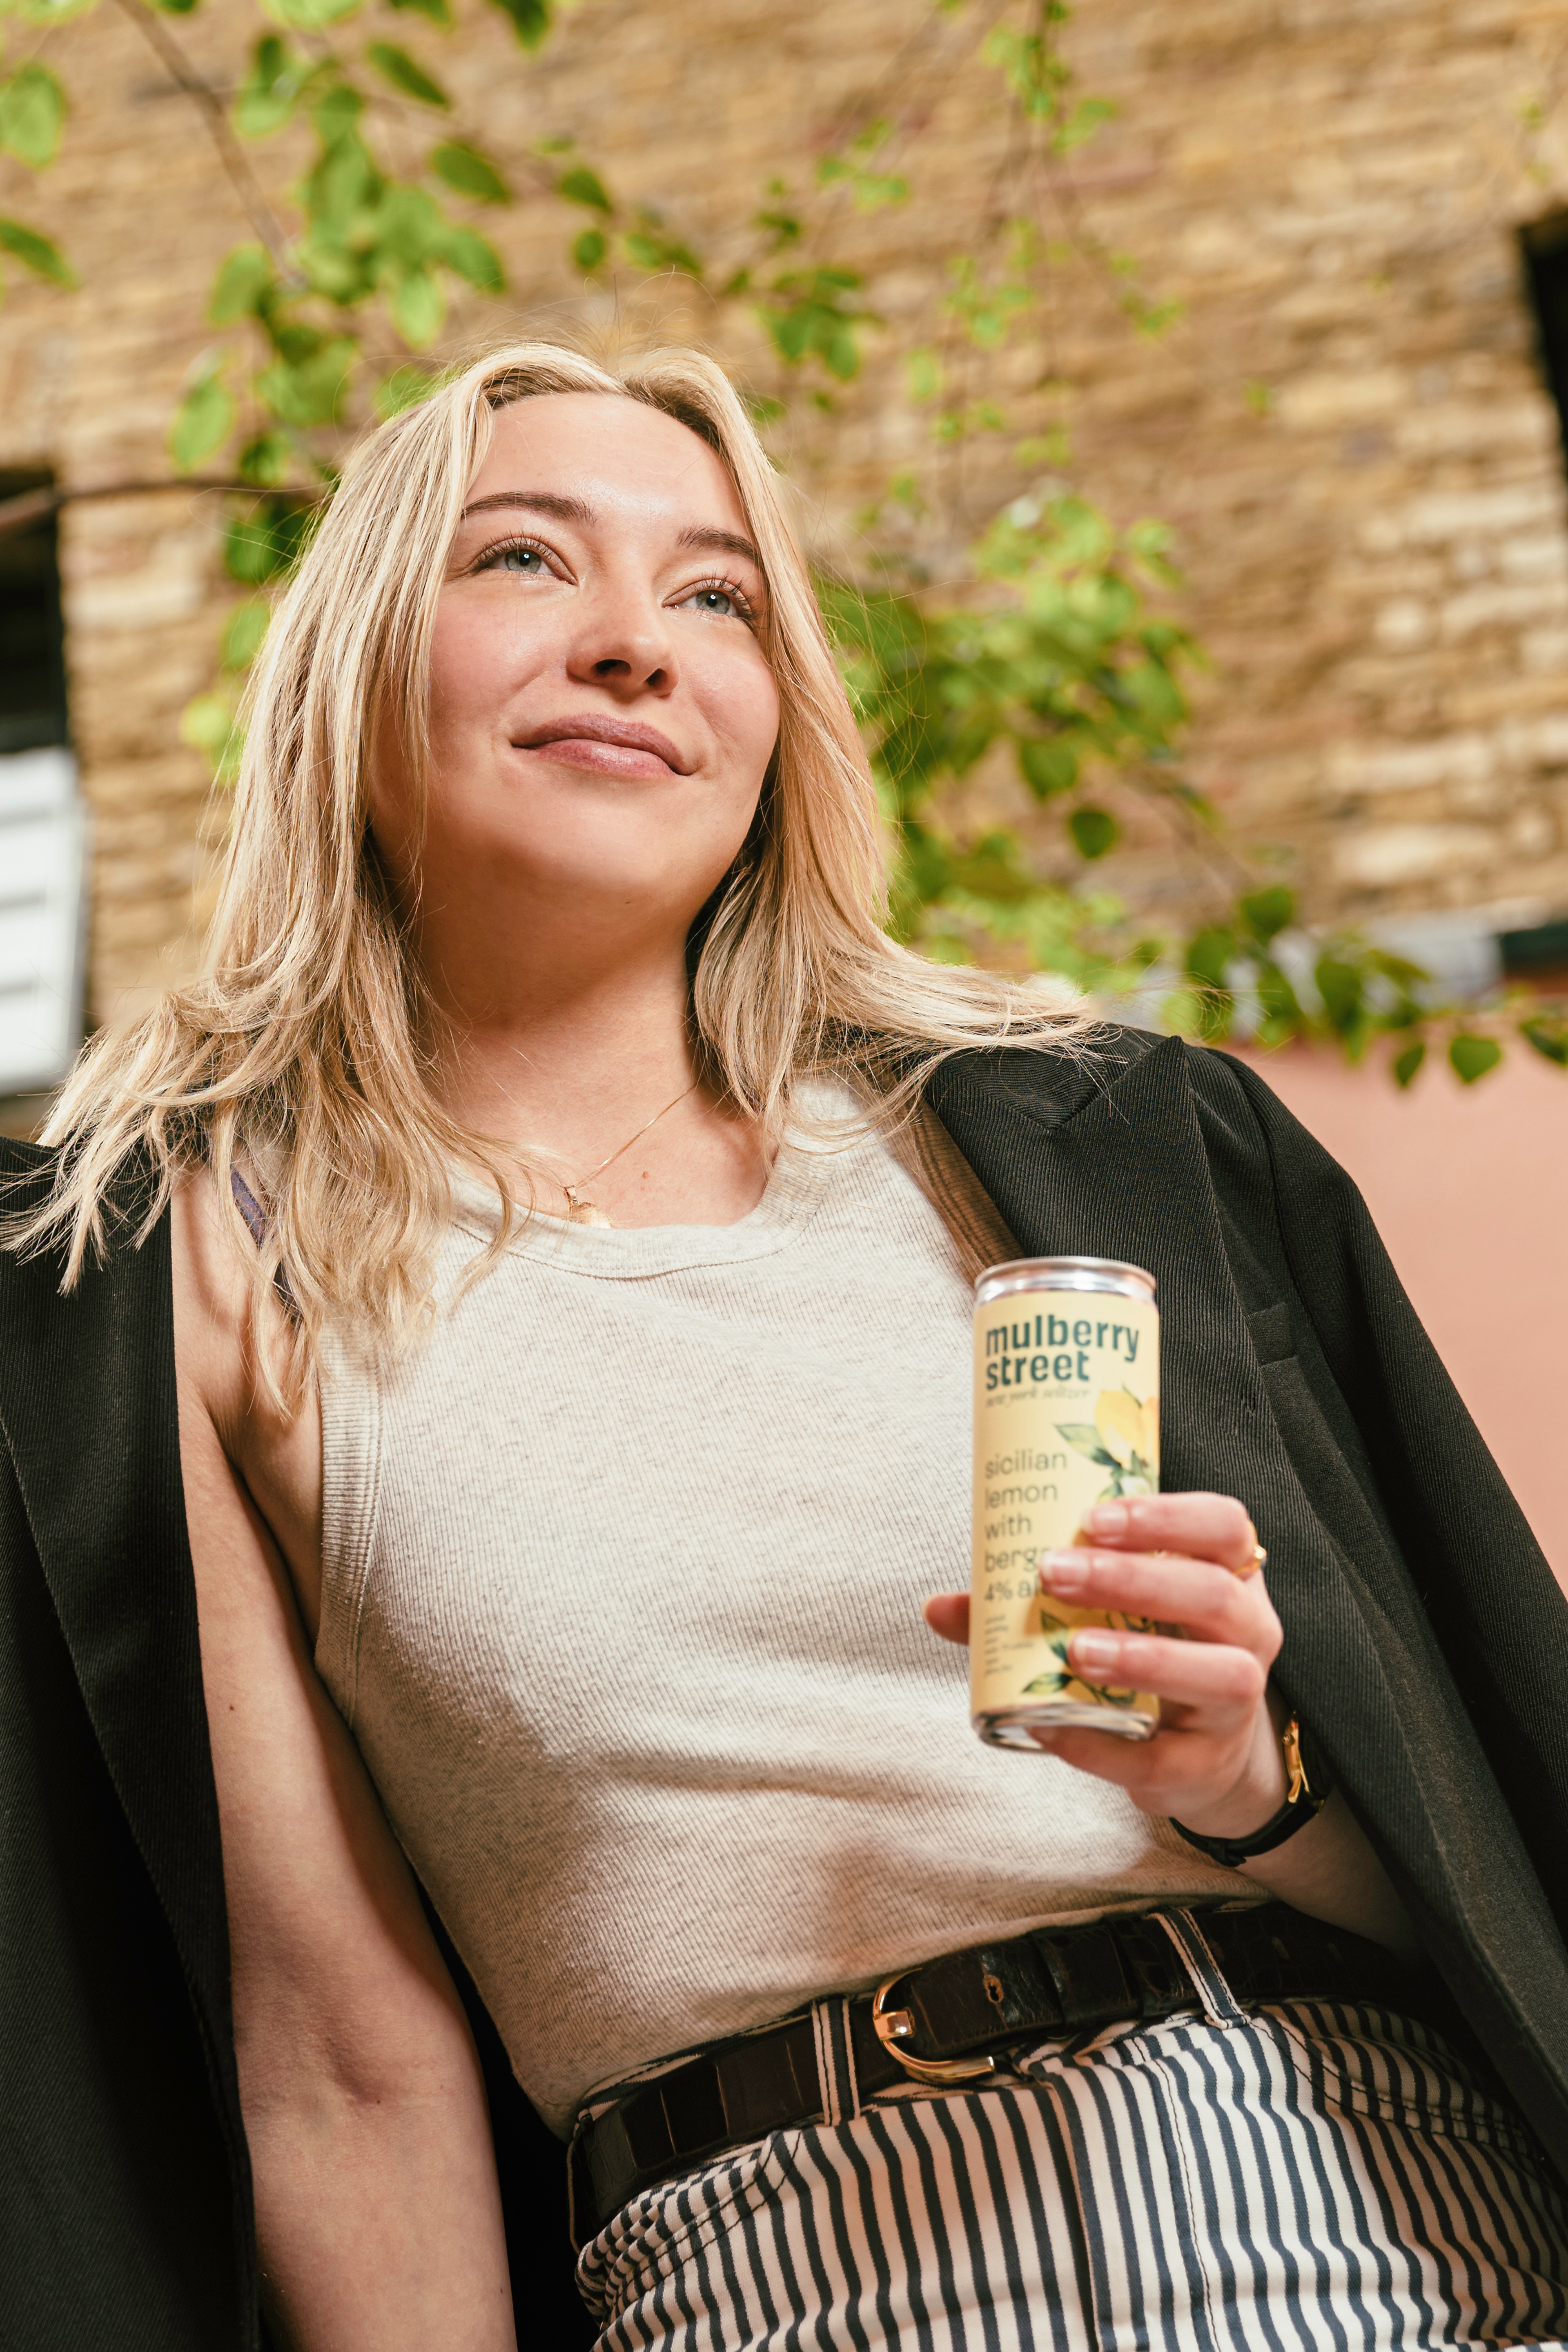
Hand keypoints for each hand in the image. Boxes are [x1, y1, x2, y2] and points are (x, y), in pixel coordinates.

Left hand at [925, 1492, 1289, 1836]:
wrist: (1195, 1755)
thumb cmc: (1147, 1655)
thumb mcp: (1107, 1615)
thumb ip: (1027, 1603)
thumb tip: (936, 1605)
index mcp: (1225, 1574)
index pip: (1222, 1525)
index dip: (1166, 1516)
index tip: (1093, 1518)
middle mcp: (1248, 1632)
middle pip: (1213, 1595)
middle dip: (1134, 1580)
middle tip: (1056, 1573)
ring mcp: (1236, 1704)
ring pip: (1220, 1674)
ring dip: (1143, 1657)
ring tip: (1075, 1650)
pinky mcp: (1205, 1765)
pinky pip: (1163, 1756)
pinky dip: (1104, 1743)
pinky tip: (1053, 1726)